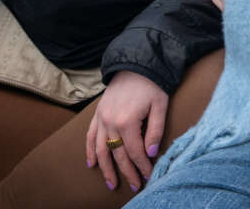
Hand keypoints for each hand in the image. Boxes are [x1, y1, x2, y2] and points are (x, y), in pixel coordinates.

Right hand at [86, 72, 168, 193]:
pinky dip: (90, 151)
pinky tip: (92, 163)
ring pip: (101, 149)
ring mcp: (101, 118)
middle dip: (126, 172)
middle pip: (117, 153)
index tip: (148, 176)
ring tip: (111, 183)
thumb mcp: (160, 106)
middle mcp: (110, 121)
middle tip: (133, 186)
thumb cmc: (152, 84)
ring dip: (105, 168)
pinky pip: (90, 136)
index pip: (134, 151)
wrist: (136, 64)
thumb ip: (155, 130)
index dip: (141, 165)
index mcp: (127, 120)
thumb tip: (150, 153)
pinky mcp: (97, 113)